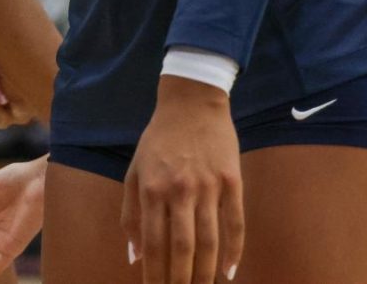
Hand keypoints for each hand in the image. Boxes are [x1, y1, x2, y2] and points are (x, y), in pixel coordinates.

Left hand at [122, 77, 242, 283]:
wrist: (191, 101)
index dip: (155, 275)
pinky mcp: (232, 181)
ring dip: (206, 274)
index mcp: (152, 188)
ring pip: (209, 242)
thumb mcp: (134, 169)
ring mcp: (208, 186)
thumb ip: (130, 213)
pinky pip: (235, 223)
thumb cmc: (158, 138)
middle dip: (181, 281)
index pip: (153, 244)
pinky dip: (234, 251)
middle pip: (182, 249)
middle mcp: (179, 190)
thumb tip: (134, 256)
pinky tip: (230, 272)